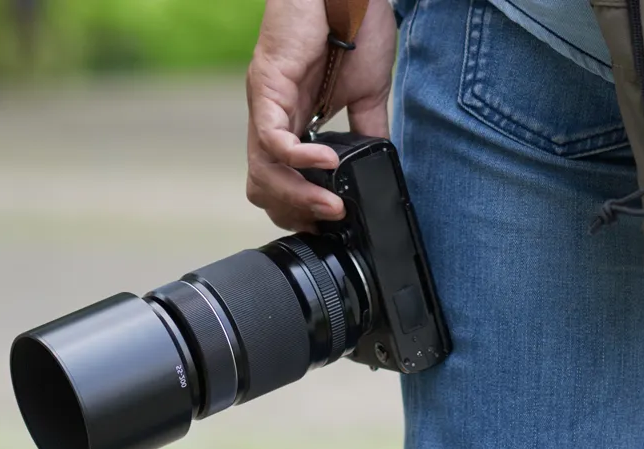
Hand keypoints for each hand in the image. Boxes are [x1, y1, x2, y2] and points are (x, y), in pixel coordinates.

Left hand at [245, 0, 396, 232]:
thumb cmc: (354, 26)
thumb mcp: (366, 94)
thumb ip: (367, 131)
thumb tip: (379, 167)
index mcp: (291, 123)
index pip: (278, 183)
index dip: (298, 210)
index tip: (329, 227)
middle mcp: (271, 118)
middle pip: (263, 187)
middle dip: (295, 213)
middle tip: (331, 222)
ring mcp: (265, 103)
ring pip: (263, 171)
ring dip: (298, 196)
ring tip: (332, 206)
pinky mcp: (267, 84)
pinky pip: (272, 138)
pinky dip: (299, 160)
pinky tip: (328, 164)